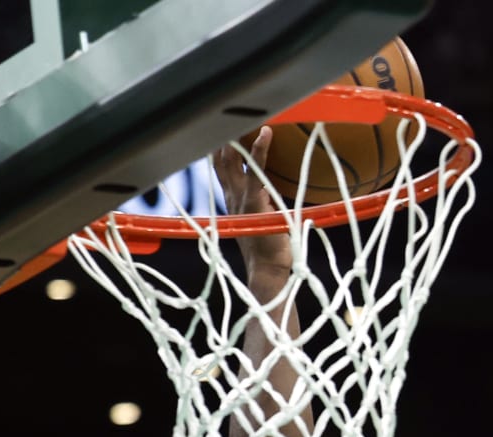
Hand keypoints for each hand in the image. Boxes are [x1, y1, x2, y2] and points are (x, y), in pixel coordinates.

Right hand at [213, 127, 291, 280]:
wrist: (267, 269)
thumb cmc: (269, 246)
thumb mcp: (262, 219)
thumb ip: (264, 202)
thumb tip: (274, 190)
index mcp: (233, 199)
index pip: (221, 167)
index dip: (218, 146)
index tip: (219, 125)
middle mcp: (232, 195)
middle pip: (221, 158)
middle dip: (220, 135)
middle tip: (223, 110)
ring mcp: (240, 196)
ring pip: (233, 158)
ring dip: (236, 135)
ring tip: (240, 113)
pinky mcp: (253, 199)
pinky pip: (255, 169)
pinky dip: (260, 149)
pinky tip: (265, 131)